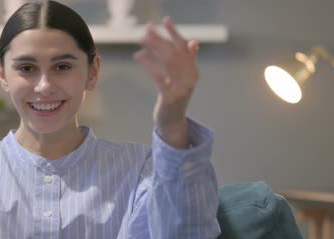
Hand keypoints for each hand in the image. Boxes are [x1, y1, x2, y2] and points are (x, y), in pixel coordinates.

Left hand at [134, 17, 198, 146]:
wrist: (173, 122)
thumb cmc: (176, 97)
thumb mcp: (184, 79)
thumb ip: (189, 61)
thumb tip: (193, 42)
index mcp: (193, 71)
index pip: (184, 47)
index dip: (174, 32)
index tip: (165, 20)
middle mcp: (190, 78)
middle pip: (174, 53)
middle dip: (159, 39)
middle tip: (145, 30)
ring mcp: (181, 88)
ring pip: (167, 63)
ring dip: (153, 49)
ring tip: (140, 41)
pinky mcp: (170, 97)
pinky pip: (159, 77)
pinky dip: (149, 65)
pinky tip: (139, 56)